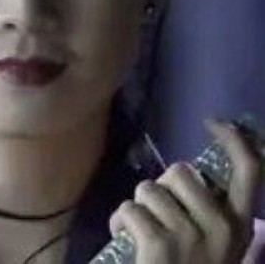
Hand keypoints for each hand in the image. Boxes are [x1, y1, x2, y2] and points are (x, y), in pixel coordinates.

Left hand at [108, 119, 263, 263]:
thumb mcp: (217, 248)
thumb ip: (212, 214)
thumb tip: (193, 173)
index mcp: (239, 226)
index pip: (251, 169)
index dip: (234, 138)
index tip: (212, 123)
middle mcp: (221, 226)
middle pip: (180, 171)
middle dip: (161, 187)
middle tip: (159, 217)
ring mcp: (191, 235)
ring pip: (149, 188)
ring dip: (138, 207)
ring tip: (142, 234)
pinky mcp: (160, 244)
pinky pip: (130, 209)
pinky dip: (120, 222)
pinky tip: (126, 241)